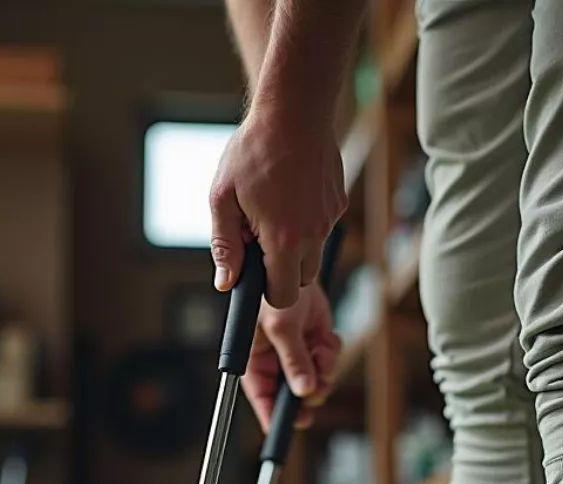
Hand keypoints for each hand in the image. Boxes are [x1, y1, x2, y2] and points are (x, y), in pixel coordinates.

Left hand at [209, 107, 345, 309]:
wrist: (294, 108)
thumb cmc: (254, 150)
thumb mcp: (223, 198)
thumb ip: (224, 246)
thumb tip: (226, 284)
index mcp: (284, 240)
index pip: (282, 296)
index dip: (266, 289)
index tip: (255, 269)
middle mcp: (313, 235)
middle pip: (300, 279)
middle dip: (281, 268)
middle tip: (260, 234)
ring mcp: (329, 219)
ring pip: (312, 254)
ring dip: (294, 245)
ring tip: (274, 208)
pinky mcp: (339, 203)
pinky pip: (321, 227)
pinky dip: (306, 221)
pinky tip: (291, 190)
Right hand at [242, 282, 341, 430]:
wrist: (295, 267)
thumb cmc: (272, 290)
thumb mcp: (282, 327)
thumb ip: (294, 361)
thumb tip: (304, 391)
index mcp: (257, 361)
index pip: (262, 398)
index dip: (274, 416)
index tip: (289, 427)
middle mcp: (276, 363)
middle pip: (293, 396)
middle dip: (308, 392)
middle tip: (317, 387)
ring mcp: (297, 354)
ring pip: (316, 382)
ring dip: (324, 370)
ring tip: (322, 348)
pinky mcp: (315, 343)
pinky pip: (329, 361)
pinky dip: (332, 352)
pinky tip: (326, 337)